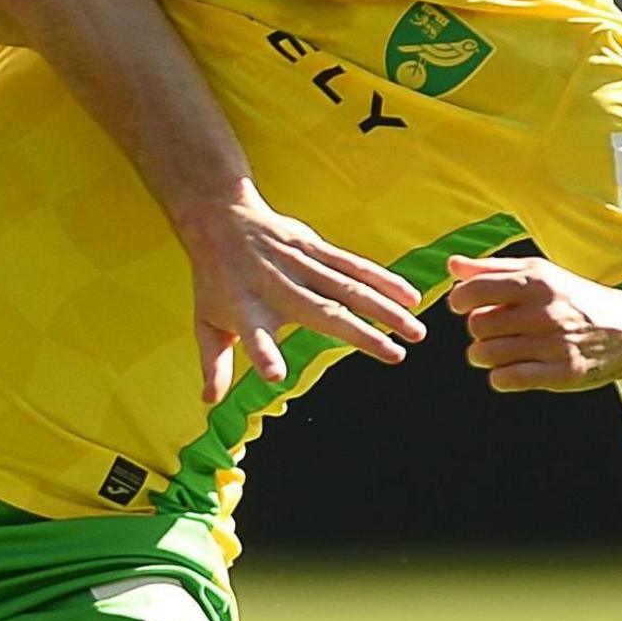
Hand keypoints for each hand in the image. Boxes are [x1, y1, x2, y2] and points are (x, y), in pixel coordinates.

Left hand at [177, 191, 426, 402]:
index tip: (275, 375)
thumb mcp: (206, 322)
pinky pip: (353, 264)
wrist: (221, 218)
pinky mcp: (314, 247)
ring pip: (348, 287)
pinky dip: (383, 279)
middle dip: (361, 333)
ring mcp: (299, 264)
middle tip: (396, 356)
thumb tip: (209, 402)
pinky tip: (410, 295)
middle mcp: (276, 286)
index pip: (252, 336)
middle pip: (322, 312)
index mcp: (246, 310)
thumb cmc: (215, 279)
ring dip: (385, 308)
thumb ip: (213, 363)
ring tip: (415, 330)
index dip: (263, 354)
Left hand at [446, 253, 621, 391]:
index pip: (472, 292)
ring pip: (486, 354)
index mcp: (536, 282)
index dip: (460, 300)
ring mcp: (554, 344)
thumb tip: (452, 266)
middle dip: (477, 328)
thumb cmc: (573, 297)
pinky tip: (510, 368)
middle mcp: (545, 312)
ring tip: (498, 349)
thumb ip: (493, 268)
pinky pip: (506, 379)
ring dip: (484, 354)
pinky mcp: (562, 373)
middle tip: (492, 328)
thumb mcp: (540, 274)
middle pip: (477, 325)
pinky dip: (500, 376)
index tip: (465, 305)